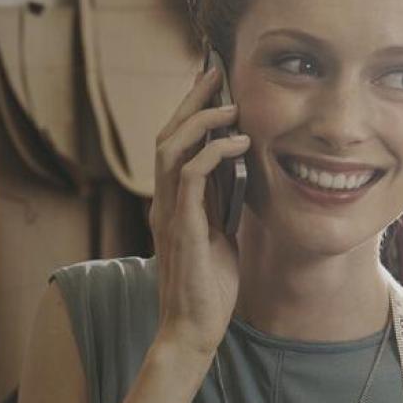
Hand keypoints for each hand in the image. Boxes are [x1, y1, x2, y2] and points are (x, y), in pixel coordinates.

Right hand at [148, 67, 248, 364]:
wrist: (193, 330)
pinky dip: (213, 152)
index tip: (213, 85)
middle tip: (215, 73)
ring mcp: (168, 213)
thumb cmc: (208, 288)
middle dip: (192, 101)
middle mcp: (163, 202)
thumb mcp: (220, 236)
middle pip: (167, 135)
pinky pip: (189, 176)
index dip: (190, 112)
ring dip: (201, 120)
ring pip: (171, 148)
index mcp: (172, 203)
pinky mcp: (181, 228)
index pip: (174, 145)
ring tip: (231, 104)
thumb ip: (221, 205)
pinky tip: (238, 143)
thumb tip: (239, 175)